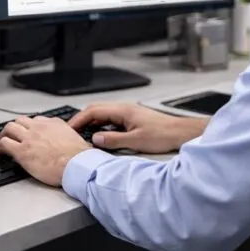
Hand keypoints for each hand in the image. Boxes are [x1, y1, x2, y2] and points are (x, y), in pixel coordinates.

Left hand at [0, 116, 91, 186]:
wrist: (77, 165)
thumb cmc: (79, 157)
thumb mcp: (76, 138)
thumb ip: (67, 135)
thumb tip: (69, 141)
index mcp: (54, 124)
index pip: (37, 120)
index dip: (30, 126)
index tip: (28, 132)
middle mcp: (40, 127)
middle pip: (21, 120)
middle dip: (15, 127)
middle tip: (11, 134)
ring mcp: (29, 138)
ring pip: (9, 128)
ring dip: (4, 134)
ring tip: (1, 140)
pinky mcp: (22, 151)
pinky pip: (4, 143)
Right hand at [68, 103, 207, 153]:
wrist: (180, 133)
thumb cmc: (163, 134)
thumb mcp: (135, 141)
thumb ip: (113, 140)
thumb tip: (96, 139)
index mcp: (123, 110)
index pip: (94, 111)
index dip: (79, 119)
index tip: (69, 128)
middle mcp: (124, 109)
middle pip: (96, 110)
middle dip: (82, 120)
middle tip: (72, 131)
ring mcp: (128, 113)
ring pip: (104, 115)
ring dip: (92, 123)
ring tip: (83, 135)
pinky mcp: (132, 119)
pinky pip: (112, 120)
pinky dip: (102, 126)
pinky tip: (101, 136)